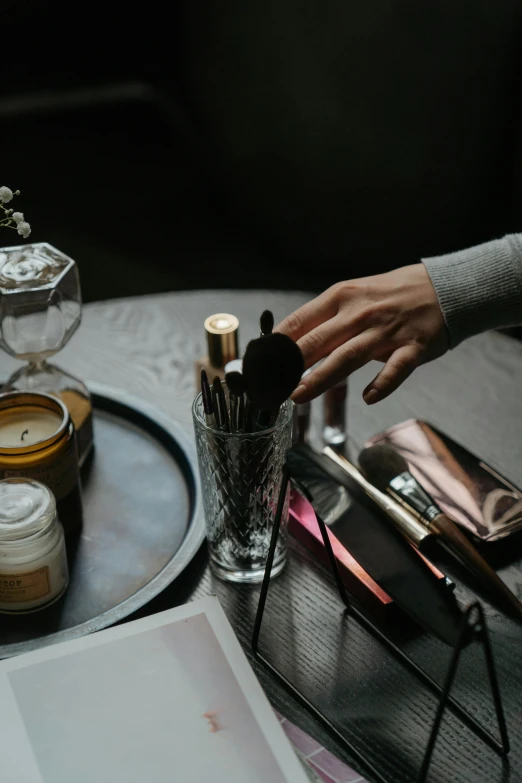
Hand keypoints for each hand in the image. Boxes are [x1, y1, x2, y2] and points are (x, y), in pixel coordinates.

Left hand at [277, 264, 447, 403]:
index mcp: (342, 297)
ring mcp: (387, 331)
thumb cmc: (393, 294)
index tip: (259, 363)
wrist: (444, 287)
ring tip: (299, 395)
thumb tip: (290, 342)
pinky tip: (368, 397)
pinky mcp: (413, 347)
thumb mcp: (354, 295)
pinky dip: (382, 384)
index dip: (276, 344)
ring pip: (348, 356)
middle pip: (318, 341)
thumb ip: (326, 318)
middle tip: (271, 385)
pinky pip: (395, 369)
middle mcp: (360, 313)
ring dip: (321, 377)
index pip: (300, 321)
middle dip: (290, 365)